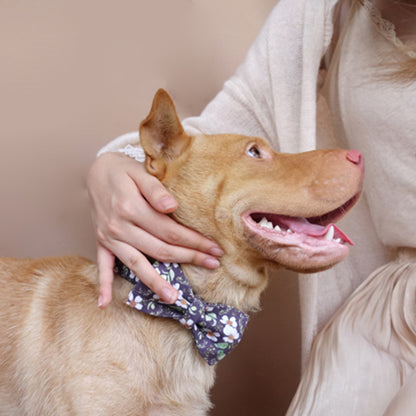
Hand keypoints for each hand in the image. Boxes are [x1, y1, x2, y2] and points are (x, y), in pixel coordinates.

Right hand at [86, 152, 222, 307]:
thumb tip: (172, 207)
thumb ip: (155, 190)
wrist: (96, 171)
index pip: (170, 231)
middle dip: (189, 258)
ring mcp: (109, 238)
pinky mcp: (101, 243)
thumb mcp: (140, 172)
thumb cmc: (123, 171)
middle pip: (160, 250)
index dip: (194, 241)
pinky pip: (102, 266)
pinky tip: (105, 302)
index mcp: (131, 208)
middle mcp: (120, 227)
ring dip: (156, 282)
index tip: (214, 248)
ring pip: (137, 264)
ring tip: (174, 298)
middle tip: (212, 264)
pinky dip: (103, 284)